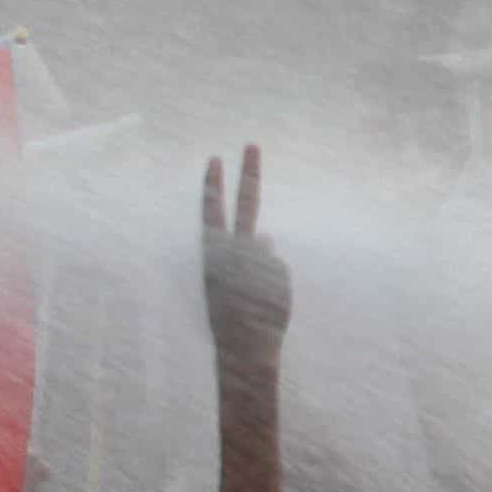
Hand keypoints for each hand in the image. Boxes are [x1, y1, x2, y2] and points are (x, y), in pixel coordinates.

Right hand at [198, 147, 287, 362]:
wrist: (243, 346)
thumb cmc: (229, 317)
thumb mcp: (227, 284)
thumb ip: (244, 257)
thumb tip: (270, 237)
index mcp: (214, 253)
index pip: (211, 211)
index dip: (213, 185)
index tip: (215, 160)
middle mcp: (236, 249)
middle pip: (245, 202)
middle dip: (249, 172)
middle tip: (253, 145)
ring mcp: (260, 257)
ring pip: (265, 254)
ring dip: (261, 275)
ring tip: (252, 298)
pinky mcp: (279, 268)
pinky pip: (278, 272)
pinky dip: (274, 286)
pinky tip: (265, 301)